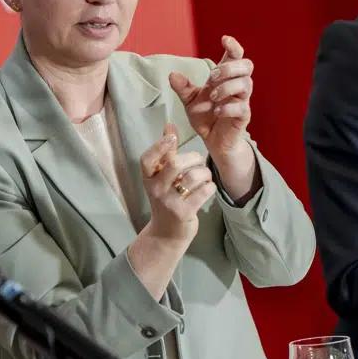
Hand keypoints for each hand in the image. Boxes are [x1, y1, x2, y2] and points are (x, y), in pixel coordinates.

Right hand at [139, 123, 214, 242]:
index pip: (147, 159)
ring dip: (205, 173)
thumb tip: (169, 124)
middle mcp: (156, 189)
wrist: (167, 234)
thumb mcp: (163, 176)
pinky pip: (203, 192)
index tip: (172, 138)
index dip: (159, 146)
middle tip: (199, 161)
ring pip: (193, 177)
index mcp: (149, 178)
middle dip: (193, 158)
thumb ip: (167, 151)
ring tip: (205, 176)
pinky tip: (208, 188)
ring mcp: (169, 202)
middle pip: (175, 164)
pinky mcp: (184, 213)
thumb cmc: (167, 199)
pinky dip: (210, 187)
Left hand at [169, 37, 260, 201]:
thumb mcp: (190, 101)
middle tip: (211, 78)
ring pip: (247, 85)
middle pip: (247, 65)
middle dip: (229, 68)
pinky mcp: (243, 117)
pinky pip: (242, 107)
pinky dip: (228, 107)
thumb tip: (172, 74)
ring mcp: (242, 101)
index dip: (234, 46)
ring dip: (227, 87)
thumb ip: (183, 88)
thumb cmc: (205, 116)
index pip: (236, 56)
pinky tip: (216, 111)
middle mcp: (237, 86)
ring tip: (212, 97)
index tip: (224, 39)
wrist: (212, 141)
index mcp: (226, 78)